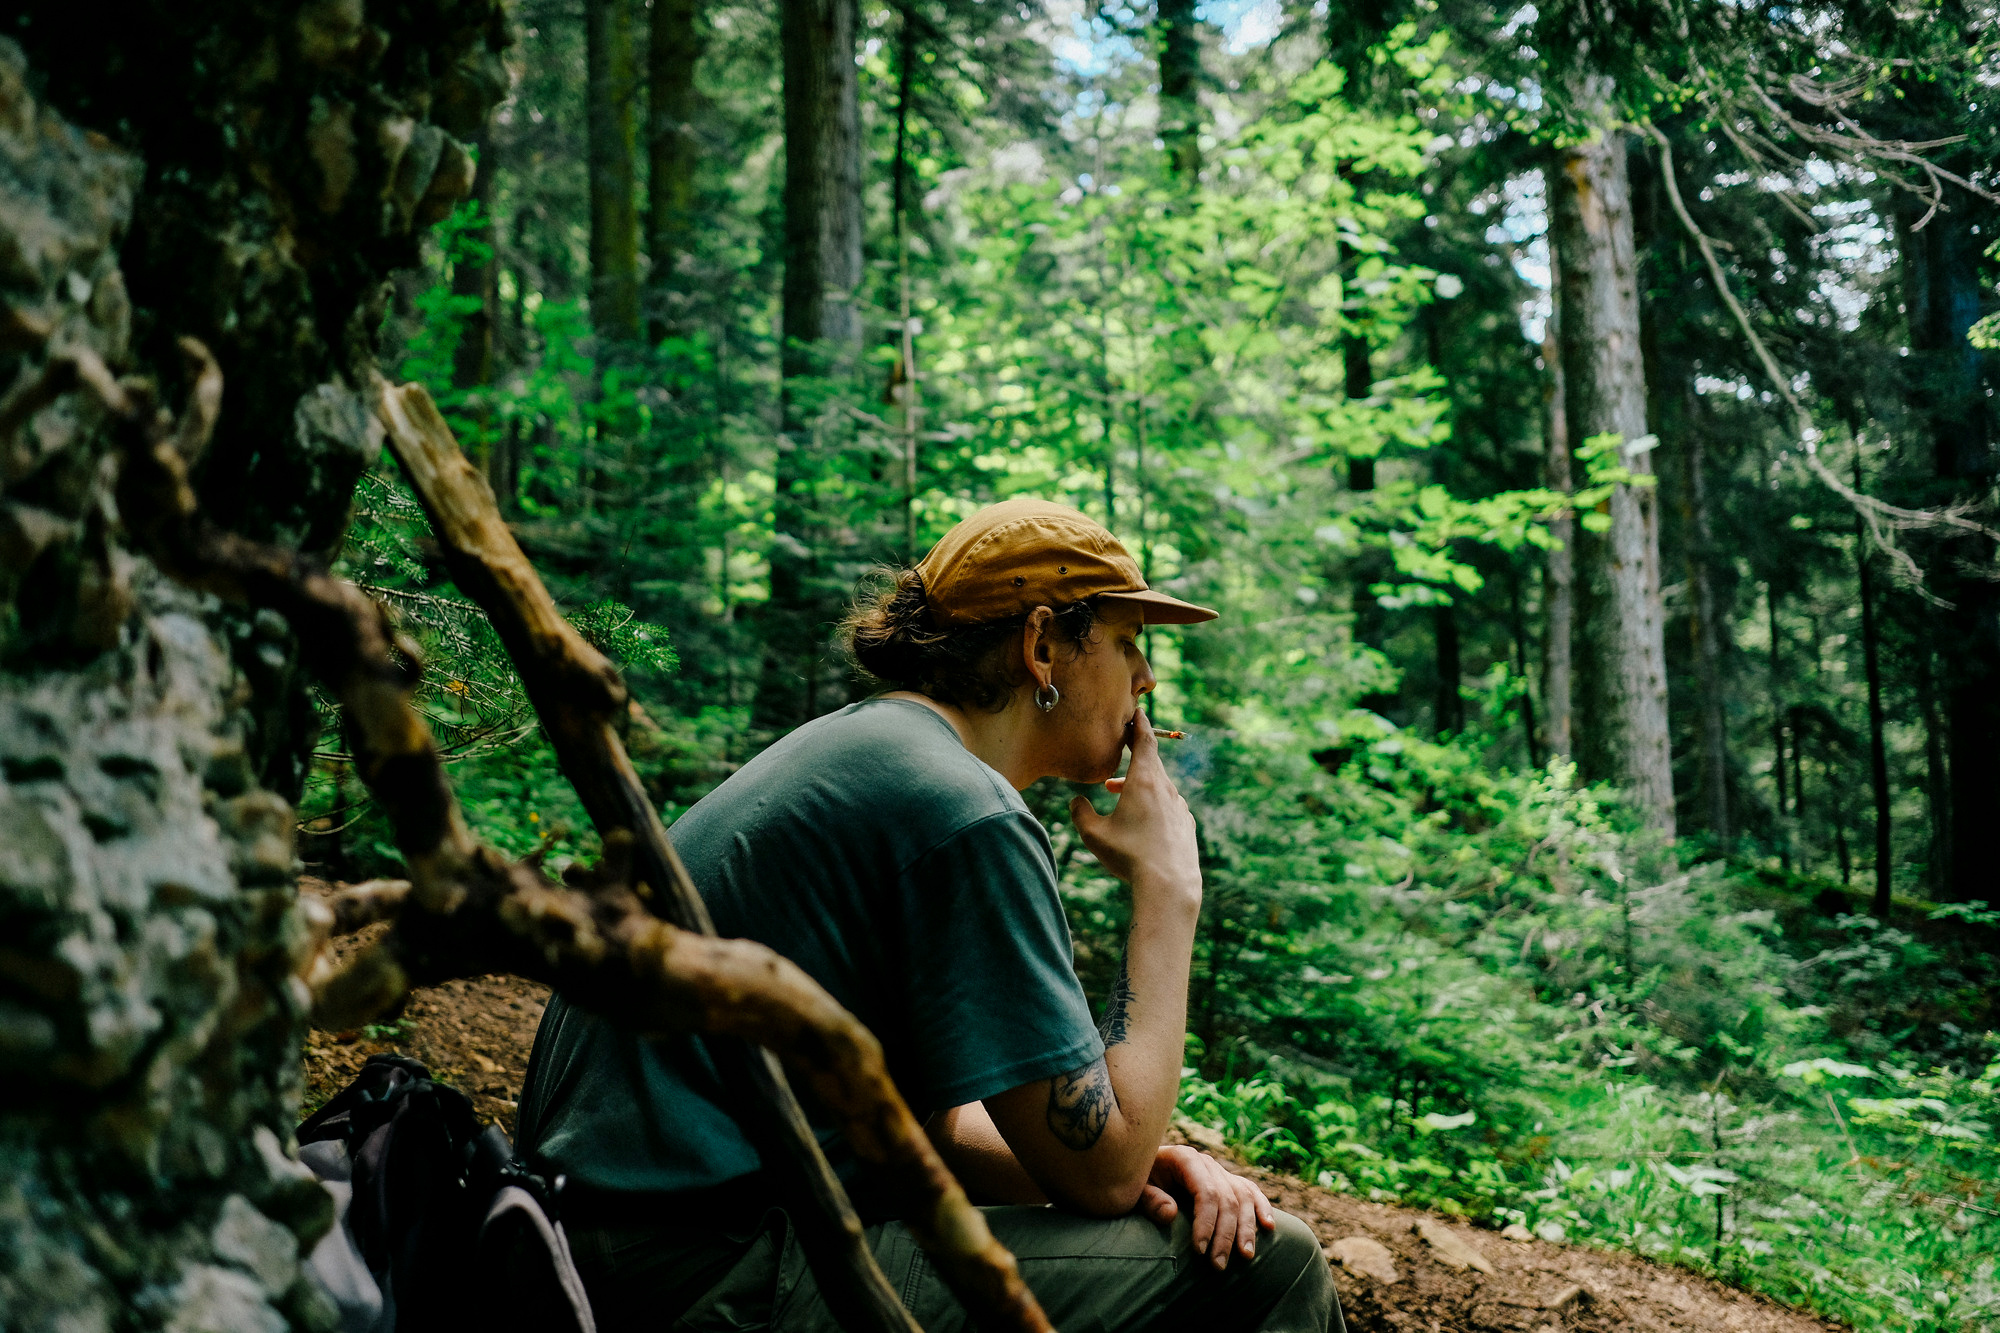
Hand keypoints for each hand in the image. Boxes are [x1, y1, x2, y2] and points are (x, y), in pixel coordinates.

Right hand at [1068, 715, 1200, 914]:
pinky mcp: (1187, 826)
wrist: (1169, 886)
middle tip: (1114, 769)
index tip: (1138, 713)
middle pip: (1150, 764)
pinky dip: (1154, 805)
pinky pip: (1169, 806)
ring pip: (1159, 787)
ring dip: (1139, 787)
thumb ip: (1081, 814)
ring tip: (1119, 798)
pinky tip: (1143, 824)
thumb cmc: (1130, 856)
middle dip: (1131, 762)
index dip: (1139, 725)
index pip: (1144, 741)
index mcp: (1144, 781)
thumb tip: (1076, 802)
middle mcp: (1166, 789)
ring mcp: (1180, 808)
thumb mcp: (1094, 835)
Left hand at [1135, 1145, 1274, 1267]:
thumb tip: (1171, 1213)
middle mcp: (1207, 1163)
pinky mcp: (1229, 1181)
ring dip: (1247, 1228)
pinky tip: (1269, 1227)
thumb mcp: (1136, 1188)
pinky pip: (1251, 1192)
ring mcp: (1220, 1172)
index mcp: (1185, 1159)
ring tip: (1245, 1256)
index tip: (1199, 1251)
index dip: (1206, 1223)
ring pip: (1244, 1198)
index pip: (1205, 1192)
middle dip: (1225, 1235)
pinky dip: (1262, 1208)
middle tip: (1218, 1266)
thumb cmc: (1138, 1181)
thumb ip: (1150, 1199)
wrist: (1143, 1168)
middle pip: (1227, 1200)